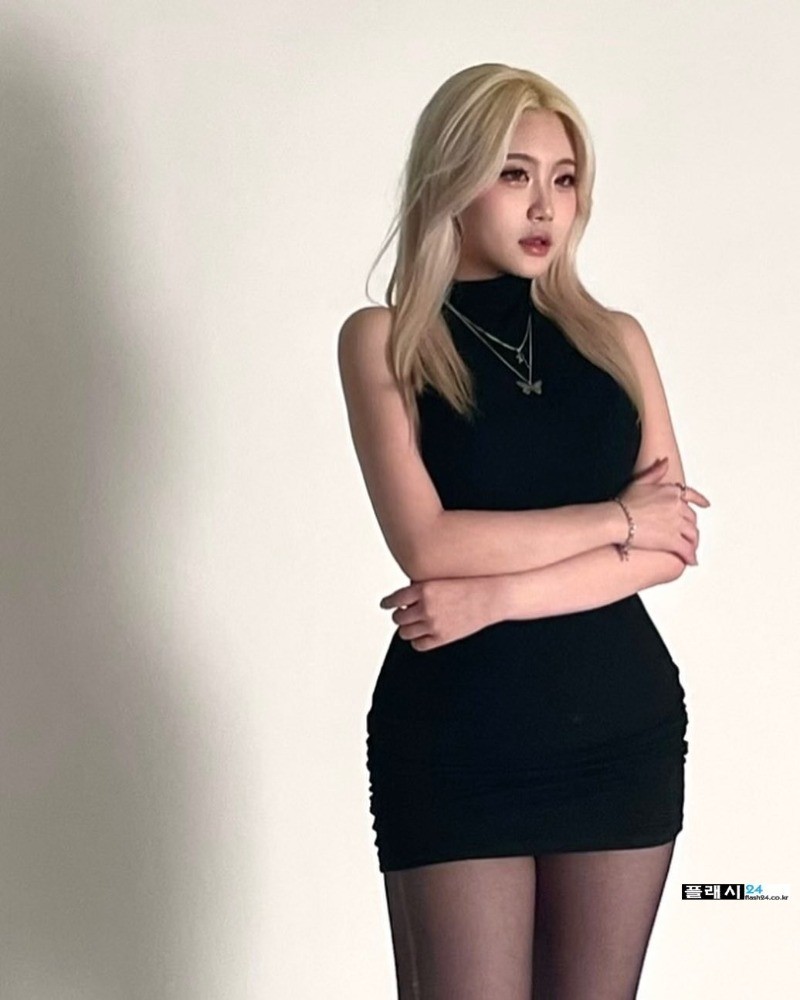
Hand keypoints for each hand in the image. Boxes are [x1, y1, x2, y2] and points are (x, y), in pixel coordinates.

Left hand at [378, 576, 499, 651]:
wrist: (491, 597)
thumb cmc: (470, 585)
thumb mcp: (441, 579)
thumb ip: (421, 587)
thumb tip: (404, 596)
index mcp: (424, 589)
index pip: (394, 599)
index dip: (387, 603)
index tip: (385, 605)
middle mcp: (426, 607)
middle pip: (398, 617)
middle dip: (400, 616)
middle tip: (404, 614)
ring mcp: (433, 624)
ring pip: (405, 632)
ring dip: (407, 629)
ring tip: (413, 625)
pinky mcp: (442, 638)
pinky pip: (418, 645)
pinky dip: (417, 641)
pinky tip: (421, 635)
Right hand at [617, 457, 710, 564]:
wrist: (617, 519)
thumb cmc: (623, 503)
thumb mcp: (639, 481)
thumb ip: (655, 471)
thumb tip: (666, 461)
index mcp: (670, 492)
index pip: (691, 496)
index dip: (699, 500)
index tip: (705, 504)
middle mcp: (677, 506)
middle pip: (692, 518)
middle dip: (692, 527)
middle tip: (690, 534)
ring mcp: (676, 524)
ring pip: (692, 534)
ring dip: (693, 542)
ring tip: (691, 549)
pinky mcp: (672, 540)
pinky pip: (687, 549)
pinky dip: (691, 556)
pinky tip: (691, 561)